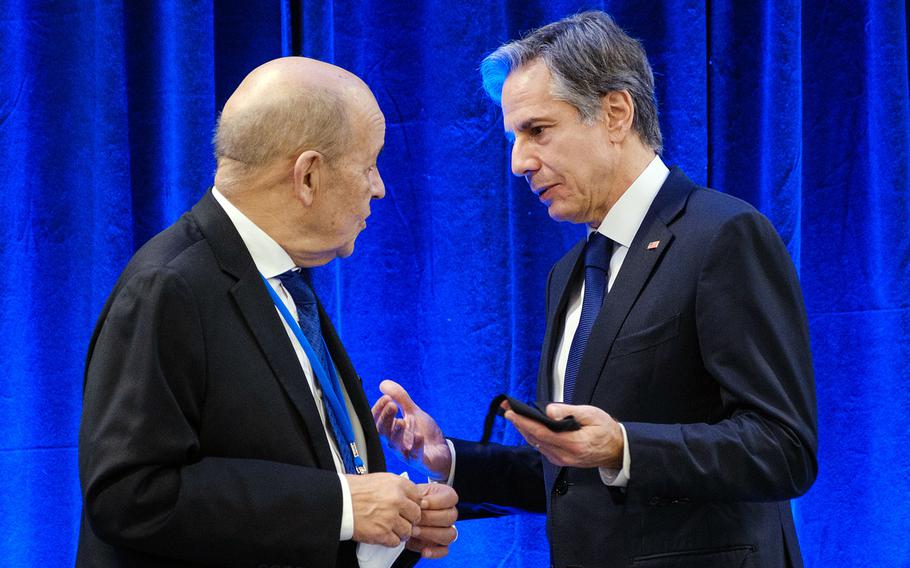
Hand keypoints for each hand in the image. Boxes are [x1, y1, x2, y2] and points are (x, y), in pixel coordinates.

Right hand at [347, 473, 421, 546]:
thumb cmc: (354, 489)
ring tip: (392, 528)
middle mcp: (397, 500)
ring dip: (401, 531)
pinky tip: (384, 534)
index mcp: (397, 485)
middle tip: (403, 520)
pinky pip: (395, 541)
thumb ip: (396, 487)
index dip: (413, 504)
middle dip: (410, 519)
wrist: (339, 500)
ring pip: (408, 530)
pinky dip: (390, 540)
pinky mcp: (381, 533)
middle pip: (416, 515)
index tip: (409, 508)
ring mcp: (390, 518)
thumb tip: (407, 495)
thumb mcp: (379, 479)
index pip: (418, 497)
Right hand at [372, 380, 452, 479]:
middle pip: (383, 433)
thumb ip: (400, 398)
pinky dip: (416, 447)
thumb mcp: (413, 412)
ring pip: (395, 446)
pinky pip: (415, 456)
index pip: (378, 421)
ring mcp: (407, 453)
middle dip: (386, 419)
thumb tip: (384, 384)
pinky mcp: (419, 461)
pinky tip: (419, 436)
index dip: (379, 410)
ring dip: (397, 433)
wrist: (442, 451)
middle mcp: (396, 442)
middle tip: (392, 405)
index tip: (386, 397)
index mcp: (392, 431)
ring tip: (401, 421)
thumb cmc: (424, 433)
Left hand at [407, 483, 458, 558]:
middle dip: (430, 519)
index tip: (421, 503)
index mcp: (445, 497)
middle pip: (450, 517)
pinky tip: (423, 551)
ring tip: (414, 532)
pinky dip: (434, 552)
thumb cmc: (409, 501)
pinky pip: (444, 551)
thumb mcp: (413, 494)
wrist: (402, 513)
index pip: (451, 498)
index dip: (436, 502)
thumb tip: (419, 505)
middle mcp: (449, 513)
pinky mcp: (440, 545)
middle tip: (415, 519)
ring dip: (430, 534)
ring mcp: (446, 530)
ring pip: (449, 534)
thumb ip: (418, 498)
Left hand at [503, 401, 623, 468]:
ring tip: (513, 415)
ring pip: (536, 444)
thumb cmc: (605, 430)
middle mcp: (565, 455)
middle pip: (535, 439)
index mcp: (574, 443)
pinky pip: (542, 447)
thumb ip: (568, 411)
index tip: (511, 413)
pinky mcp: (560, 460)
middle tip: (507, 409)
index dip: (524, 423)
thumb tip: (549, 411)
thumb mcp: (591, 414)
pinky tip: (527, 426)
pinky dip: (533, 436)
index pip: (542, 433)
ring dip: (524, 429)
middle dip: (519, 423)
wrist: (616, 450)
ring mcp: (562, 460)